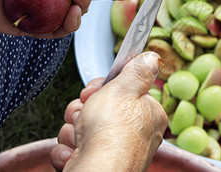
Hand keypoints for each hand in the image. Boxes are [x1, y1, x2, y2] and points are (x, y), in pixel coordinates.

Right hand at [50, 52, 167, 170]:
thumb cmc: (111, 133)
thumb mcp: (125, 89)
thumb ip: (137, 71)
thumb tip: (151, 58)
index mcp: (146, 114)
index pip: (120, 91)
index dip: (101, 88)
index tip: (92, 91)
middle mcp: (133, 134)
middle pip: (98, 109)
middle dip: (82, 110)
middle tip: (84, 114)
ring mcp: (113, 151)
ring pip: (82, 128)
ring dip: (73, 130)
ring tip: (79, 137)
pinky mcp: (95, 165)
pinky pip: (74, 149)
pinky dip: (69, 151)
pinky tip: (75, 154)